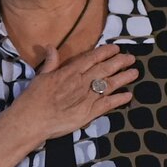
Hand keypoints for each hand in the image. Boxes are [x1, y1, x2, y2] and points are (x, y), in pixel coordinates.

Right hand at [13, 43, 137, 140]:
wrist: (32, 120)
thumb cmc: (33, 98)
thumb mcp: (41, 76)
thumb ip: (51, 62)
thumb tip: (51, 46)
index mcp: (69, 72)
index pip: (91, 59)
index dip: (105, 53)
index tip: (116, 49)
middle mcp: (81, 82)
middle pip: (104, 69)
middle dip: (119, 62)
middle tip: (130, 58)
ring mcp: (86, 98)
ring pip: (109, 85)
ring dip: (123, 78)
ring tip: (135, 73)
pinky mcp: (89, 113)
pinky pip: (107, 104)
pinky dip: (119, 99)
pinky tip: (128, 95)